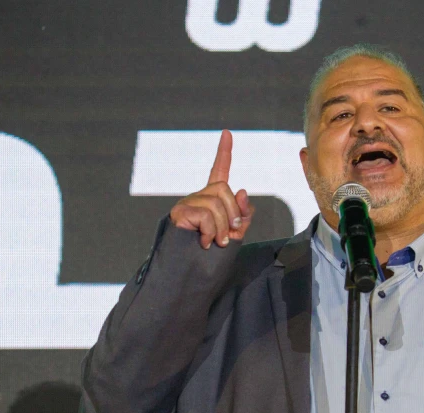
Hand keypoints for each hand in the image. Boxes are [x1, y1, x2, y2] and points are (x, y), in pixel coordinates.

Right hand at [169, 130, 254, 248]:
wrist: (193, 268)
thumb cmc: (214, 251)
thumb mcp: (236, 232)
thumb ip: (243, 213)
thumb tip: (241, 190)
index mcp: (213, 197)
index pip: (220, 170)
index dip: (224, 152)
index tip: (227, 133)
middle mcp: (199, 195)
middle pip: (224, 188)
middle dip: (232, 213)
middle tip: (229, 234)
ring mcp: (187, 202)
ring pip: (216, 203)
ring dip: (222, 227)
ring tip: (217, 241)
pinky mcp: (180, 212)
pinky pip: (206, 215)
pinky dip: (211, 232)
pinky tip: (205, 242)